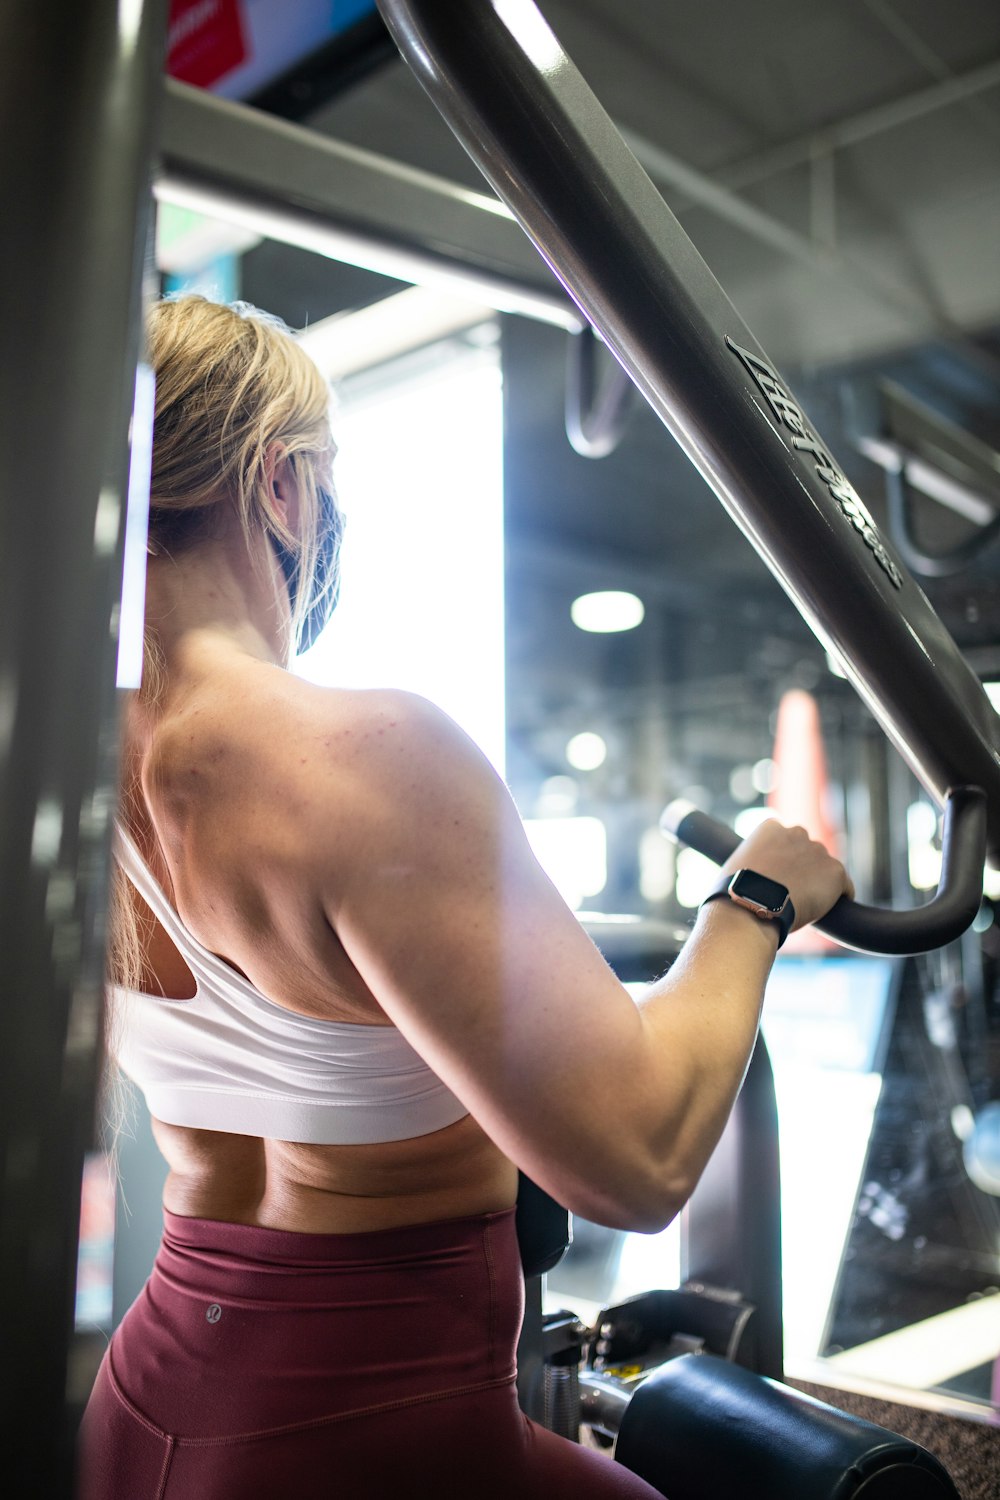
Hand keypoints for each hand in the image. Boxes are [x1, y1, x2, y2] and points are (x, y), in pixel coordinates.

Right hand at [721, 819, 853, 931]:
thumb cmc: (735, 891)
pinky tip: (826, 911)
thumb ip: (752, 860)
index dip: (782, 861)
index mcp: (771, 827)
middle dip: (802, 868)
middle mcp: (796, 832)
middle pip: (806, 851)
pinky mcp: (835, 871)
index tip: (777, 878)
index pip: (784, 840)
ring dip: (818, 883)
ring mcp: (818, 851)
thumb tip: (754, 874)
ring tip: (805, 905)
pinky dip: (839, 897)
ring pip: (824, 869)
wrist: (751, 907)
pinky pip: (844, 886)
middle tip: (791, 893)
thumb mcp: (736, 864)